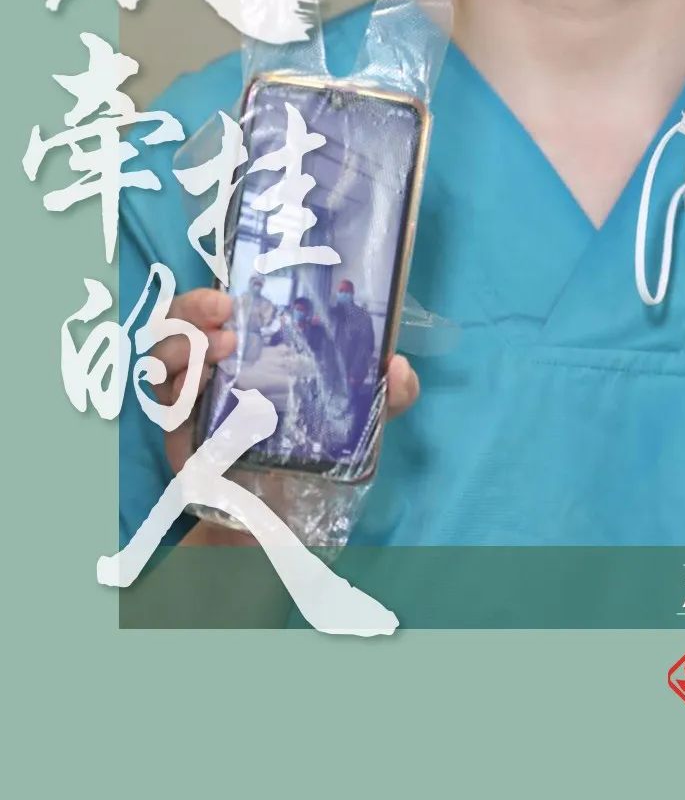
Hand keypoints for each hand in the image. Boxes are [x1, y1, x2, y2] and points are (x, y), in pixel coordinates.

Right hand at [151, 288, 420, 544]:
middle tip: (223, 308)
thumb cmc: (318, 456)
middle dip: (193, 306)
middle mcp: (218, 364)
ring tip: (218, 348)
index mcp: (255, 348)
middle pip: (185, 318)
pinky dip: (173, 385)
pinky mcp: (179, 430)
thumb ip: (389, 396)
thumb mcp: (360, 421)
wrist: (286, 519)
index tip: (237, 288)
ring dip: (183, 341)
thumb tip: (398, 365)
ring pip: (165, 351)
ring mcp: (194, 395)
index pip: (226, 303)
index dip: (223, 288)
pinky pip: (162, 398)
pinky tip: (195, 386)